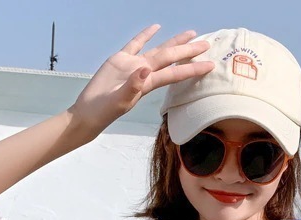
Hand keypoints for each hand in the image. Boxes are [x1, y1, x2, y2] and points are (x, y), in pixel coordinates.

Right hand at [69, 24, 215, 130]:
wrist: (90, 111)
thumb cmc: (106, 111)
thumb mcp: (120, 100)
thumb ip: (133, 86)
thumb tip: (145, 70)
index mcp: (148, 83)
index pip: (175, 73)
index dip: (192, 68)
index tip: (209, 65)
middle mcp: (145, 72)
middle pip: (171, 58)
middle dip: (189, 51)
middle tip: (206, 43)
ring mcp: (133, 64)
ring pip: (158, 49)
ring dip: (174, 42)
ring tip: (190, 34)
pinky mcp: (121, 59)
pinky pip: (136, 43)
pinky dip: (146, 35)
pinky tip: (156, 27)